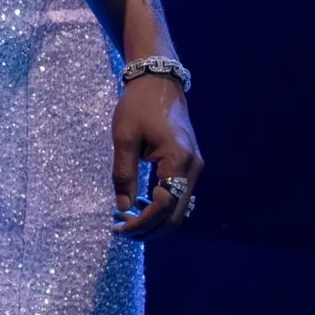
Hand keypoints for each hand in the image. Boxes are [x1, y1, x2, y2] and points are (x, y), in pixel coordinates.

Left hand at [112, 74, 201, 239]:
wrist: (159, 82)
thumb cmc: (138, 105)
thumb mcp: (124, 138)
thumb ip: (124, 174)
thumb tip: (123, 209)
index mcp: (178, 159)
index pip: (163, 206)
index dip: (141, 223)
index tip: (119, 229)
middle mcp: (193, 167)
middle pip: (175, 215)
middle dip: (149, 229)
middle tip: (122, 232)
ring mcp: (195, 167)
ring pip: (179, 209)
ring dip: (156, 221)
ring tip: (128, 222)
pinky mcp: (190, 165)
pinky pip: (179, 196)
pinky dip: (162, 208)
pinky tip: (140, 207)